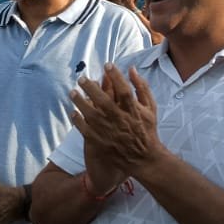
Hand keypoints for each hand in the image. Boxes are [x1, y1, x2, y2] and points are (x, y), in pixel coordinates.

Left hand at [70, 64, 161, 183]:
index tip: (107, 65)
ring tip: (72, 92)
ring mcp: (109, 131)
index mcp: (133, 110)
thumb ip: (142, 88)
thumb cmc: (147, 131)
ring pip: (91, 114)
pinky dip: (78, 121)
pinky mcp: (100, 142)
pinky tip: (74, 113)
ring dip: (80, 102)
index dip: (115, 75)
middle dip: (91, 87)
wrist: (144, 159)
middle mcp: (120, 119)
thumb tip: (131, 69)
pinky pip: (85, 129)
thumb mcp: (151, 108)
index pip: (123, 89)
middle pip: (103, 100)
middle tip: (82, 78)